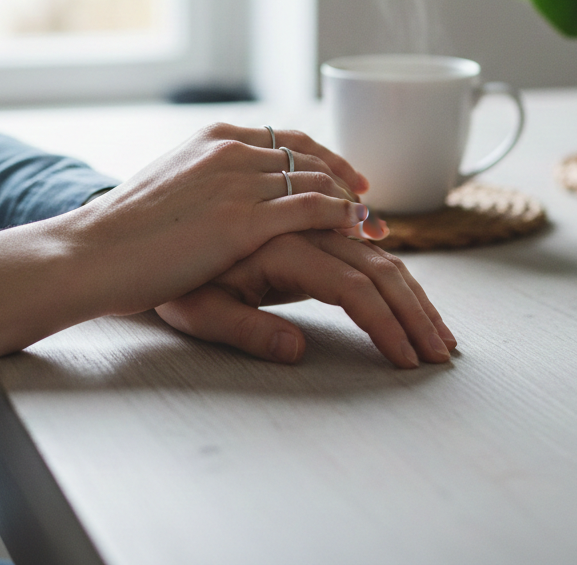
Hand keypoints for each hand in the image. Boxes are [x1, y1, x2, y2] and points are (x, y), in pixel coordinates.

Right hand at [0, 124, 378, 382]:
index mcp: (214, 138)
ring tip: (376, 228)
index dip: (325, 159)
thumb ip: (213, 183)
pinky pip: (310, 207)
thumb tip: (239, 197)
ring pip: (317, 180)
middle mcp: (231, 150)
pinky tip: (359, 228)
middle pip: (310, 159)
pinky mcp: (242, 220)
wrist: (90, 252)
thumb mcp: (173, 189)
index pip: (288, 139)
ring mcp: (238, 181)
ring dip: (352, 204)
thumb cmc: (124, 232)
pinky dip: (341, 214)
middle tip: (373, 209)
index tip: (349, 180)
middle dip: (347, 184)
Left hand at [156, 230, 456, 368]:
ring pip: (368, 244)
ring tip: (436, 324)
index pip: (351, 286)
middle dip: (415, 307)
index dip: (387, 323)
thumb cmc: (165, 281)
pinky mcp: (296, 216)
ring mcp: (297, 216)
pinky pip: (350, 230)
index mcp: (274, 246)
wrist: (134, 238)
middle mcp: (293, 223)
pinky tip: (402, 280)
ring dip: (408, 283)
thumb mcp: (197, 314)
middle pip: (374, 261)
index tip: (412, 360)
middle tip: (443, 350)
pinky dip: (383, 255)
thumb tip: (299, 350)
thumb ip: (250, 331)